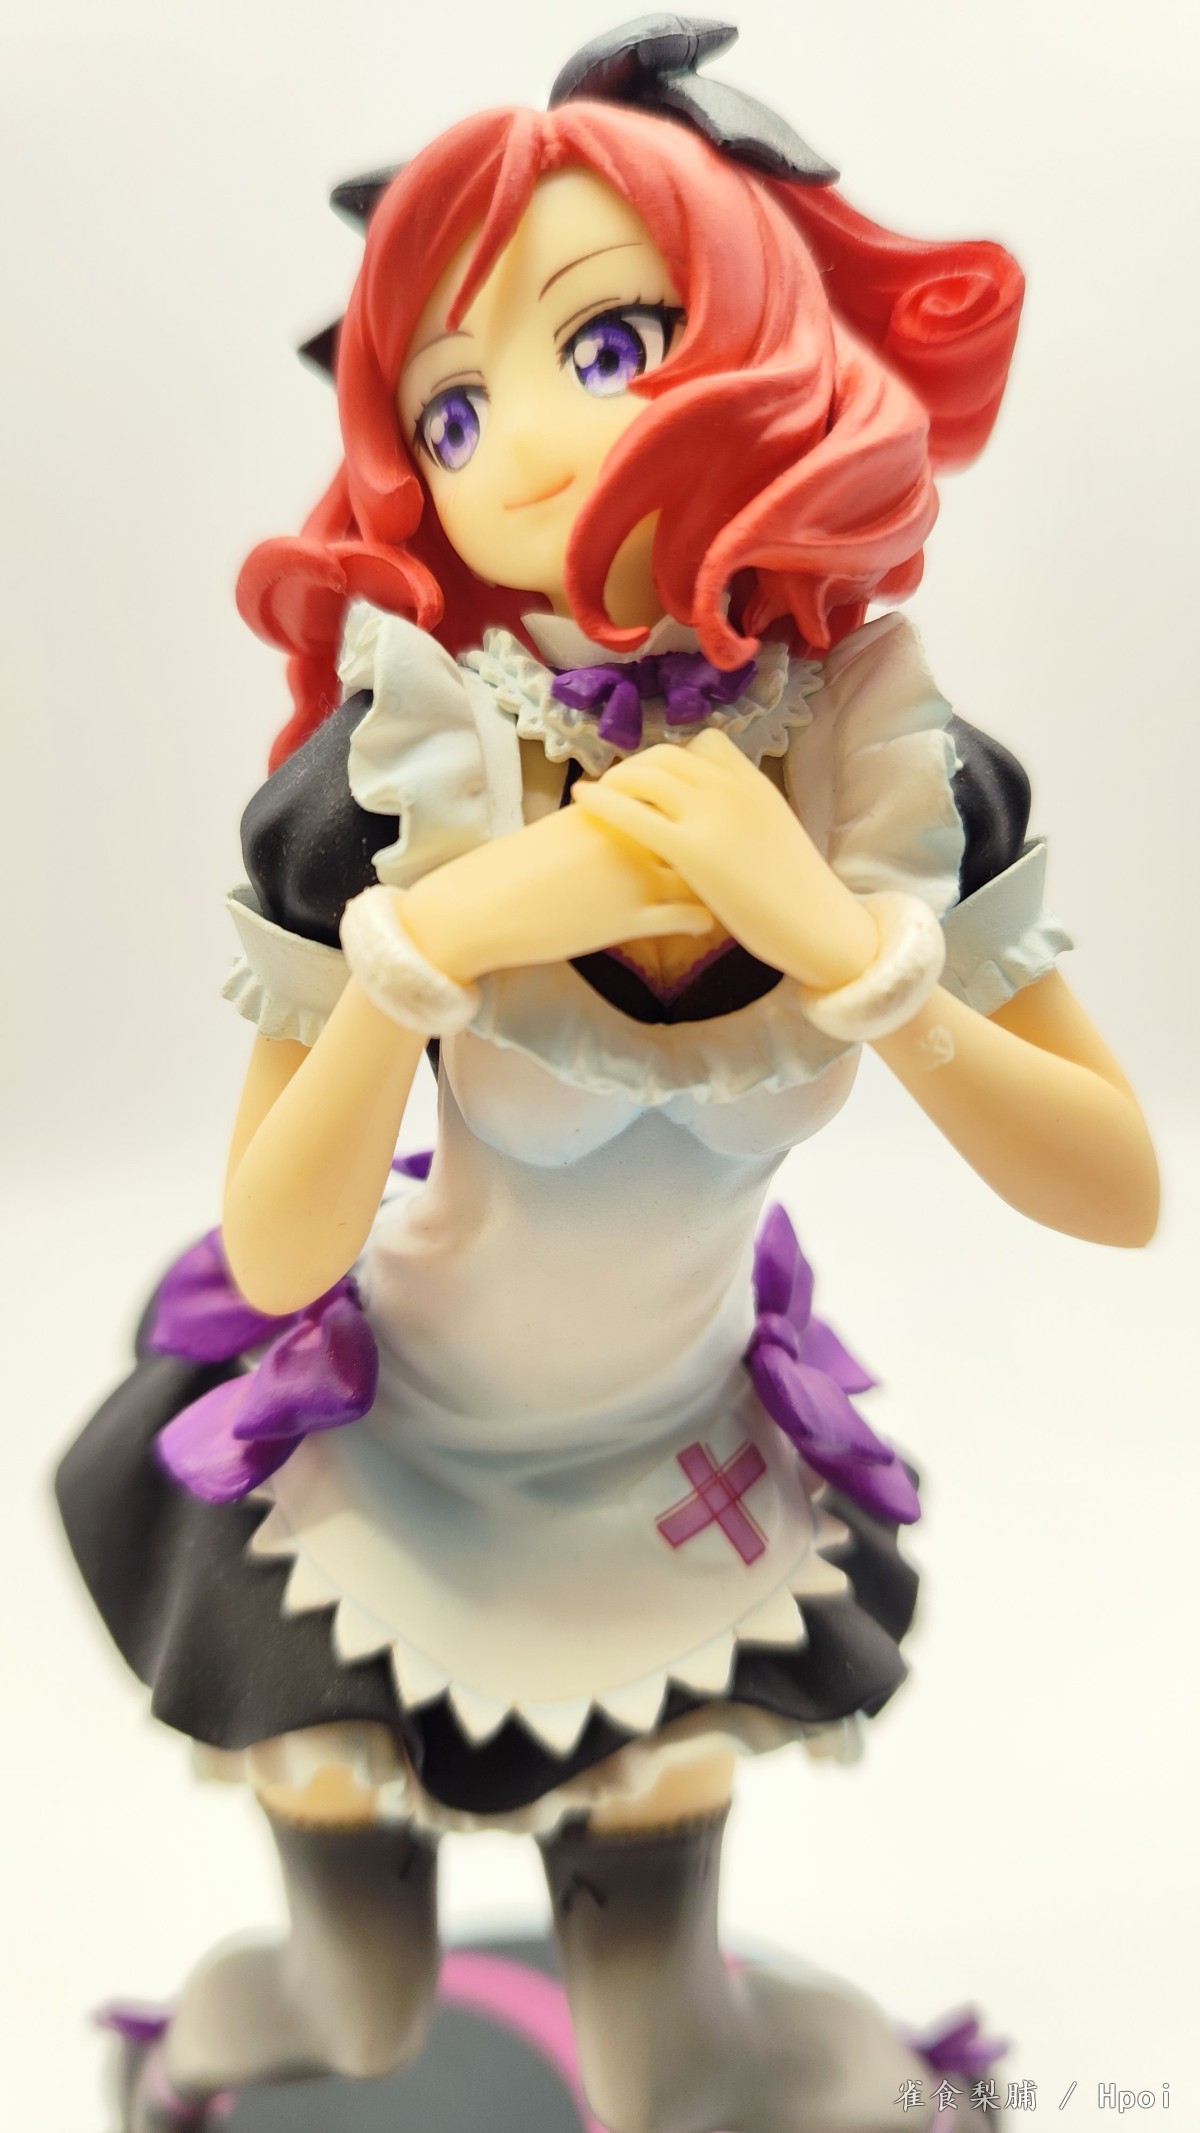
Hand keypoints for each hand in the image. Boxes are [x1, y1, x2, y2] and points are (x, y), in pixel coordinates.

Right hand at [400, 803, 711, 981]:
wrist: (486, 903)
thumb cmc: (521, 866)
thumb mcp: (570, 831)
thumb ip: (609, 819)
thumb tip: (631, 814)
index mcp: (617, 807)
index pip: (678, 797)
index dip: (704, 809)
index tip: (718, 818)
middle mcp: (634, 834)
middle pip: (697, 831)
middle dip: (722, 843)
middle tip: (736, 855)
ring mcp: (636, 877)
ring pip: (700, 875)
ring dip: (719, 884)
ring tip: (730, 891)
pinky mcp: (632, 918)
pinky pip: (688, 916)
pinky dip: (704, 919)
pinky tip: (709, 922)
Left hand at [570, 730, 876, 991]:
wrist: (819, 924)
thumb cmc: (800, 896)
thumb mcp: (778, 835)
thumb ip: (748, 817)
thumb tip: (727, 821)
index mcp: (756, 783)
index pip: (706, 744)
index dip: (675, 759)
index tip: (657, 777)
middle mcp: (732, 789)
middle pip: (668, 755)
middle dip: (637, 766)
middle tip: (617, 788)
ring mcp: (712, 816)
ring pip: (647, 775)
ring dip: (617, 779)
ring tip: (598, 797)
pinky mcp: (693, 850)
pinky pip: (634, 813)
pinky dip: (603, 800)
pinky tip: (582, 800)